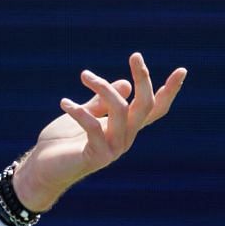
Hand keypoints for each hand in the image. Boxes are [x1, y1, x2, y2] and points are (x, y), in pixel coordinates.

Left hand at [11, 53, 188, 210]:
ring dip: (103, 88)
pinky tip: (64, 103)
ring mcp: (113, 149)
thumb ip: (101, 103)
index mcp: (124, 127)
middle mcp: (125, 138)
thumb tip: (126, 84)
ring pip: (121, 110)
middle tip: (135, 55)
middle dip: (143, 78)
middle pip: (145, 105)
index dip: (170, 91)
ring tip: (84, 75)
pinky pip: (94, 127)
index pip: (155, 109)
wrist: (42, 170)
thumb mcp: (83, 115)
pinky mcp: (97, 156)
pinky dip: (80, 112)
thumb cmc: (61, 143)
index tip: (182, 70)